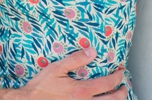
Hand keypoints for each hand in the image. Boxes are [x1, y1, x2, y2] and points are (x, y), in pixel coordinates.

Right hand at [13, 47, 127, 99]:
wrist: (27, 103)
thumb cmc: (40, 87)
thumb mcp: (56, 69)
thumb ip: (76, 59)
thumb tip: (93, 51)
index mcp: (81, 91)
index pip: (108, 84)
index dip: (118, 77)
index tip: (121, 72)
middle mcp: (84, 104)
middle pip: (113, 101)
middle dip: (122, 93)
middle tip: (124, 86)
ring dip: (115, 102)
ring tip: (117, 97)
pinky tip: (102, 101)